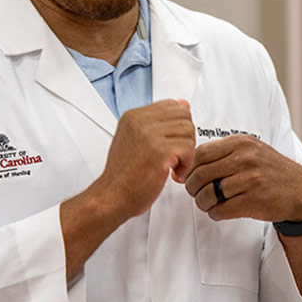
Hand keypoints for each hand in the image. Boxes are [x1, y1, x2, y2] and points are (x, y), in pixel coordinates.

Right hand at [88, 99, 194, 219]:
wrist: (112, 197)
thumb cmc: (124, 175)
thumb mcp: (135, 141)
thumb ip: (158, 123)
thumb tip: (183, 104)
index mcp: (133, 116)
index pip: (172, 105)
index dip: (178, 126)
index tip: (171, 142)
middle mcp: (140, 121)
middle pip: (183, 116)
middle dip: (186, 138)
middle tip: (175, 156)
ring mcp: (149, 134)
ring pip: (188, 131)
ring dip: (187, 153)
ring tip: (173, 166)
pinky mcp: (159, 150)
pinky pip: (189, 149)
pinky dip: (186, 165)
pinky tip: (173, 173)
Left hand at [184, 135, 301, 222]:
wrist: (297, 189)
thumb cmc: (268, 169)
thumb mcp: (249, 150)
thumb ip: (221, 153)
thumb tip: (185, 167)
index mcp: (240, 143)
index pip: (200, 153)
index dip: (190, 168)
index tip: (189, 177)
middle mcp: (245, 158)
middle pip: (201, 175)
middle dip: (192, 187)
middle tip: (196, 193)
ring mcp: (250, 180)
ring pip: (207, 195)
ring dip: (202, 203)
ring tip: (207, 203)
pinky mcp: (253, 201)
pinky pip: (220, 210)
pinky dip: (214, 213)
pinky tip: (219, 211)